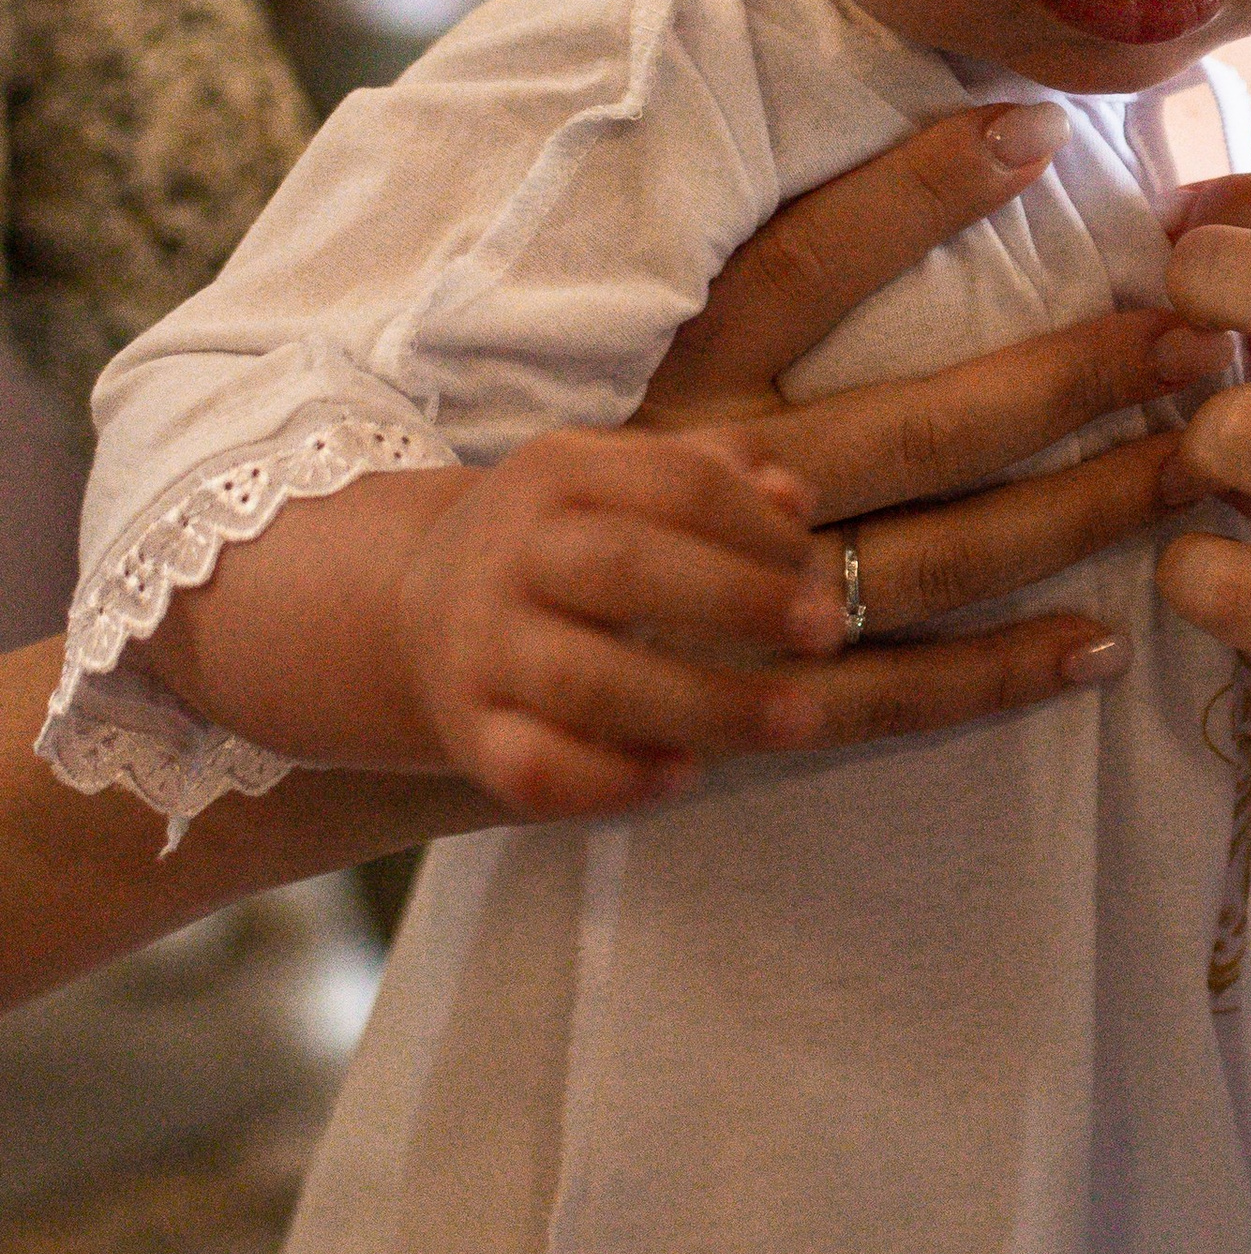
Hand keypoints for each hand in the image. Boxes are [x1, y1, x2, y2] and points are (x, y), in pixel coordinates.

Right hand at [390, 426, 859, 820]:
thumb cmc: (566, 541)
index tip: (814, 568)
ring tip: (796, 718)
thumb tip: (793, 499)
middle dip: (740, 601)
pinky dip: (614, 781)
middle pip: (625, 569)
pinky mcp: (471, 734)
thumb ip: (713, 474)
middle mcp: (512, 555)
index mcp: (558, 473)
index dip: (758, 526)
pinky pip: (536, 770)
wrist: (418, 608)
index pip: (674, 483)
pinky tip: (685, 774)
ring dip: (705, 705)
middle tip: (829, 632)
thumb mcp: (623, 480)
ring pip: (588, 683)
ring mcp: (485, 650)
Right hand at [635, 102, 1230, 654]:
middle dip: (1070, 381)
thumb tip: (961, 151)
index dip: (914, 193)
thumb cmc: (601, 466)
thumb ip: (778, 275)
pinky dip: (992, 677)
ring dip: (1071, 521)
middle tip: (1203, 337)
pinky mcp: (748, 701)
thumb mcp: (657, 349)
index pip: (802, 262)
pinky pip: (884, 696)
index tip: (1041, 132)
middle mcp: (704, 476)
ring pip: (929, 561)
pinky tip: (1099, 647)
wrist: (452, 628)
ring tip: (1196, 473)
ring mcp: (730, 597)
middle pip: (915, 427)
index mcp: (680, 373)